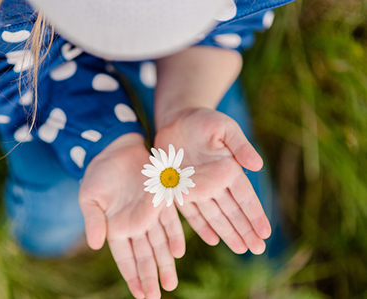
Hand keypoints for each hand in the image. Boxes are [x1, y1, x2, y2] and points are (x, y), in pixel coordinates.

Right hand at [79, 133, 185, 298]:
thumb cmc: (98, 173)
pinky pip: (170, 221)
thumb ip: (93, 221)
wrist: (115, 148)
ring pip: (159, 243)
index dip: (132, 276)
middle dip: (150, 275)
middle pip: (144, 255)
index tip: (140, 295)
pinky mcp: (162, 199)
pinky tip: (178, 251)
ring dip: (165, 262)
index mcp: (115, 227)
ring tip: (170, 282)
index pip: (125, 258)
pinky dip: (174, 235)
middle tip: (157, 295)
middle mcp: (134, 224)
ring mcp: (149, 213)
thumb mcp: (90, 197)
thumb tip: (96, 245)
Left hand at [154, 108, 270, 254]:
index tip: (265, 233)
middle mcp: (215, 183)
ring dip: (227, 232)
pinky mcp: (179, 189)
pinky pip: (191, 212)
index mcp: (229, 169)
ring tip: (241, 249)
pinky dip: (201, 226)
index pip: (245, 197)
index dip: (255, 215)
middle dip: (245, 230)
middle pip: (233, 211)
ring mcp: (197, 188)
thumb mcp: (225, 128)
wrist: (177, 119)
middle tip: (258, 249)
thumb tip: (258, 166)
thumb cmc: (203, 120)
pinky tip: (212, 239)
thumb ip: (240, 146)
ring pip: (215, 216)